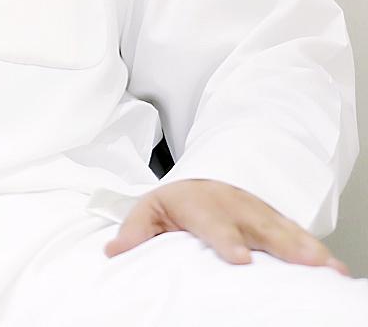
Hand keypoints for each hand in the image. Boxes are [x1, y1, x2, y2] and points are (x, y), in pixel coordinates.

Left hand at [104, 179, 349, 274]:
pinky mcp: (274, 220)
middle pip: (259, 226)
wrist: (199, 180)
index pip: (214, 224)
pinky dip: (316, 249)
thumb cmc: (175, 202)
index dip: (227, 241)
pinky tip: (335, 267)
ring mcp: (256, 212)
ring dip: (307, 247)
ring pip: (284, 229)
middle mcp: (233, 206)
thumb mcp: (148, 211)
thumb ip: (134, 231)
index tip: (241, 259)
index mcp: (200, 205)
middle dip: (282, 244)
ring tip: (329, 267)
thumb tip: (112, 251)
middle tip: (305, 263)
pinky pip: (298, 234)